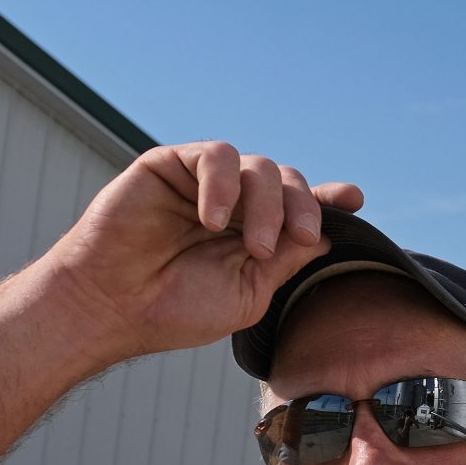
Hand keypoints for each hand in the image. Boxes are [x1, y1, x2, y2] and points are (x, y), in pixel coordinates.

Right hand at [37, 141, 364, 360]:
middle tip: (296, 240)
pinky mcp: (169, 165)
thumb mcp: (248, 292)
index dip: (327, 199)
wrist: (112, 309)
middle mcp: (231, 204)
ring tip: (252, 243)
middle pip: (286, 181)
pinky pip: (213, 155)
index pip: (297, 206)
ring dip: (266, 202)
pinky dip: (223, 184)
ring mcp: (202, 183)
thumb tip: (323, 234)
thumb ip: (286, 260)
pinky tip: (212, 220)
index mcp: (252, 233)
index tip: (353, 199)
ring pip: (257, 166)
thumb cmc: (174, 309)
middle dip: (301, 208)